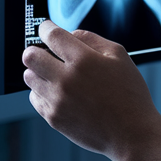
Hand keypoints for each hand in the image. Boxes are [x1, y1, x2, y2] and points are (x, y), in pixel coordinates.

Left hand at [22, 21, 160, 160]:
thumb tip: (70, 34)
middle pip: (30, 55)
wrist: (131, 133)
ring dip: (39, 72)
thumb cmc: (130, 94)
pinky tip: (61, 94)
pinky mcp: (52, 117)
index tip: (46, 28)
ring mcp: (56, 100)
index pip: (51, 35)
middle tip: (48, 54)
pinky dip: (43, 92)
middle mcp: (66, 79)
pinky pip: (34, 98)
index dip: (46, 28)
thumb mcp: (121, 57)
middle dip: (36, 50)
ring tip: (58, 77)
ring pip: (29, 77)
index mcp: (84, 60)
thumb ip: (93, 40)